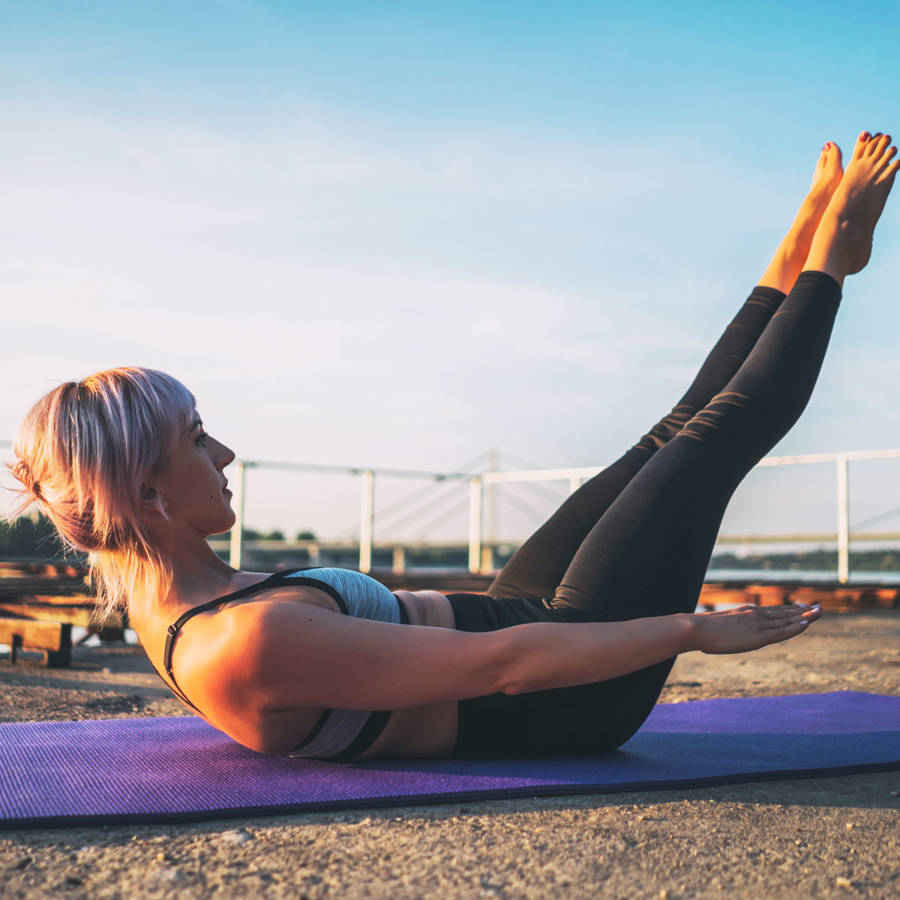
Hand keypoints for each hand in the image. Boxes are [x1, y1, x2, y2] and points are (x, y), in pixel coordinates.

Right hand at [690, 603, 820, 654]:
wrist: (696, 629)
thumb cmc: (702, 629)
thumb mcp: (717, 626)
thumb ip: (726, 628)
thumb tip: (719, 632)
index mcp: (746, 612)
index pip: (773, 611)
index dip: (789, 610)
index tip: (802, 607)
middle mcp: (755, 615)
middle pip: (784, 614)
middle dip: (802, 611)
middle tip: (818, 607)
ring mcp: (757, 625)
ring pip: (786, 621)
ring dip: (804, 617)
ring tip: (819, 612)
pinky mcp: (757, 637)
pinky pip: (780, 633)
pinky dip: (794, 628)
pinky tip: (805, 624)